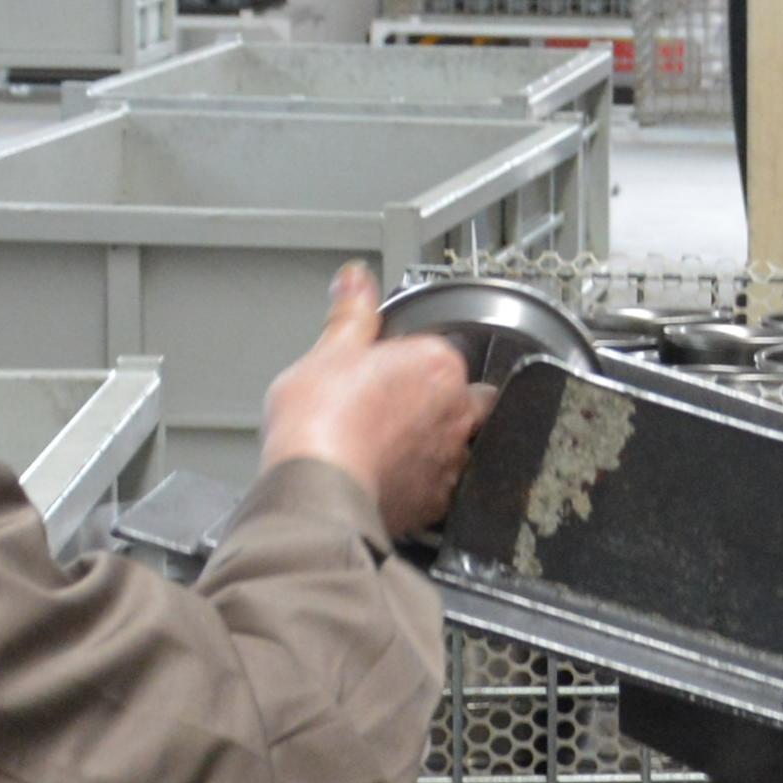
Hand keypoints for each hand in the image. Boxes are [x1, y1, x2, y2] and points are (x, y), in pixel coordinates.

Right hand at [258, 262, 491, 540]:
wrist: (315, 488)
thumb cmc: (322, 420)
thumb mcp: (329, 350)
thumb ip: (352, 313)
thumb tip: (355, 279)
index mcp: (439, 365)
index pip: (442, 354)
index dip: (413, 364)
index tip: (388, 372)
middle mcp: (457, 413)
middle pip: (467, 399)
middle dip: (441, 403)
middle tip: (395, 409)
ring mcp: (451, 460)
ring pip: (459, 446)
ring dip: (434, 445)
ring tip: (388, 448)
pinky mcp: (437, 503)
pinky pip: (443, 489)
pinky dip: (423, 484)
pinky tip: (391, 479)